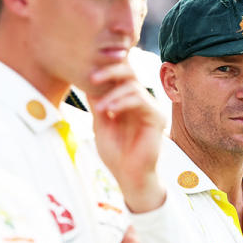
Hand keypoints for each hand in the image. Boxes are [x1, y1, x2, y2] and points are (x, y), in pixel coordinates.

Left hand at [89, 62, 167, 212]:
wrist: (128, 176)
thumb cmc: (115, 153)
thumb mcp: (100, 123)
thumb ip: (97, 102)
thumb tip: (85, 78)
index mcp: (127, 100)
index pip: (120, 75)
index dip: (107, 66)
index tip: (88, 68)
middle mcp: (140, 101)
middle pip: (130, 72)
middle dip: (110, 71)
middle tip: (92, 77)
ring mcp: (150, 108)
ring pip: (133, 86)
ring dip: (113, 94)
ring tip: (100, 109)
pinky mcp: (157, 117)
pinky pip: (141, 100)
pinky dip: (124, 102)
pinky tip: (111, 112)